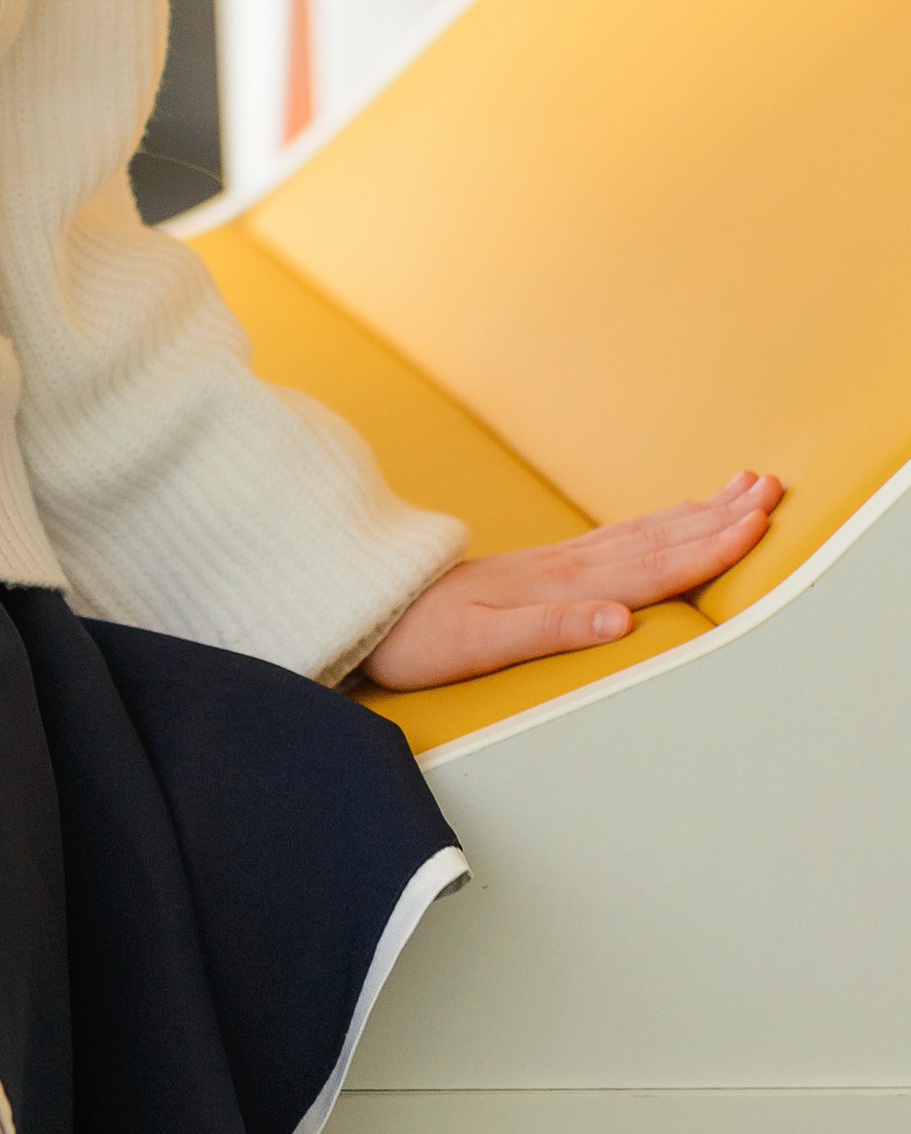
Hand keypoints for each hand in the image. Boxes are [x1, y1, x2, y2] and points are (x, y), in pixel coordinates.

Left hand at [364, 471, 782, 691]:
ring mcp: (550, 566)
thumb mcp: (479, 646)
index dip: (707, 546)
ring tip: (736, 488)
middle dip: (716, 516)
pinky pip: (612, 544)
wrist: (362, 606)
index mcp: (559, 588)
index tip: (758, 522)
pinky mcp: (536, 572)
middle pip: (655, 539)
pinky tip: (665, 526)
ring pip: (638, 535)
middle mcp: (561, 569)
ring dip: (691, 515)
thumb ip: (551, 630)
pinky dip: (652, 530)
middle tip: (770, 487)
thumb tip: (622, 622)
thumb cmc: (418, 638)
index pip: (649, 567)